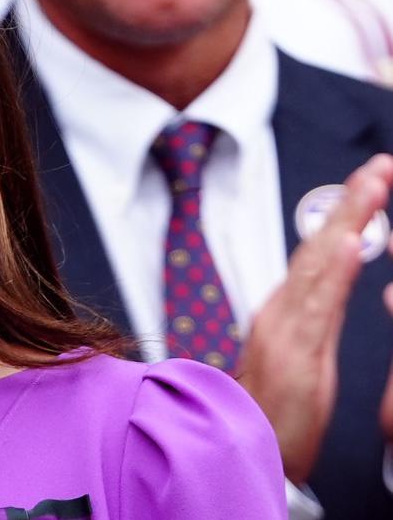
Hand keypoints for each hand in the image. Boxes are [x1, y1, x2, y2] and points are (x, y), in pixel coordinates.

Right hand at [238, 153, 392, 481]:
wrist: (239, 454)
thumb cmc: (270, 418)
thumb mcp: (300, 360)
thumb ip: (314, 316)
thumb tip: (332, 278)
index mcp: (286, 313)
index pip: (320, 253)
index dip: (346, 215)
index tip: (372, 180)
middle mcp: (281, 313)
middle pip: (318, 248)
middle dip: (350, 202)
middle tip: (379, 164)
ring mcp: (285, 330)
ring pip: (320, 265)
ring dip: (348, 220)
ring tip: (373, 185)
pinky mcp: (294, 355)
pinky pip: (318, 305)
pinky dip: (335, 269)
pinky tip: (351, 243)